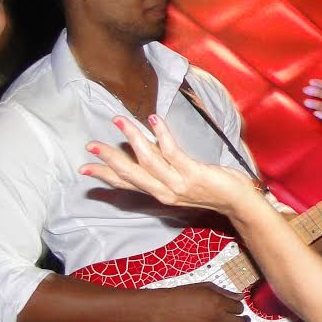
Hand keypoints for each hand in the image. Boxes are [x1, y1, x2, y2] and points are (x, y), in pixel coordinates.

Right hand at [81, 115, 258, 218]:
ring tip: (120, 121)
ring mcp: (178, 184)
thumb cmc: (211, 187)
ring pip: (148, 160)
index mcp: (159, 192)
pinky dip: (161, 134)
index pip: (126, 183)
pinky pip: (172, 151)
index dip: (104, 175)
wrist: (237, 201)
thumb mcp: (180, 181)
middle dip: (109, 158)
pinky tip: (153, 119)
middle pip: (130, 173)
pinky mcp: (193, 174)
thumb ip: (162, 168)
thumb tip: (145, 147)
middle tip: (91, 145)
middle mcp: (164, 191)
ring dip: (133, 138)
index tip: (84, 167)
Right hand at [152, 282, 248, 321]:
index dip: (240, 307)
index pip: (239, 307)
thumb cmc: (184, 294)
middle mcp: (217, 317)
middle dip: (244, 321)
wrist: (166, 307)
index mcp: (219, 302)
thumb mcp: (206, 287)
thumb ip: (225, 293)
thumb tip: (239, 297)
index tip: (236, 307)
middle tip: (243, 320)